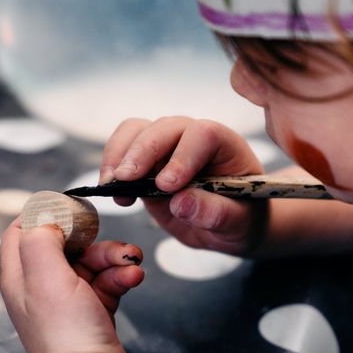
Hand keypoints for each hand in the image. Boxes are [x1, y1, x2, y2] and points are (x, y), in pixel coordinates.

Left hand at [0, 221, 143, 352]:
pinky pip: (107, 280)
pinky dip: (121, 275)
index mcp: (18, 276)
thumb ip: (39, 236)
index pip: (20, 230)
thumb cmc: (66, 335)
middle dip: (92, 238)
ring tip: (132, 262)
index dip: (45, 215)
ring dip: (114, 257)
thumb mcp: (45, 275)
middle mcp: (38, 287)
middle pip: (63, 243)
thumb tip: (45, 214)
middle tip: (107, 238)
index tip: (71, 212)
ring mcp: (65, 300)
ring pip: (91, 260)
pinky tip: (133, 278)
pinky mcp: (91, 311)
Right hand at [100, 117, 267, 254]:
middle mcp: (194, 138)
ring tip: (111, 185)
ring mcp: (168, 147)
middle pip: (164, 127)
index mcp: (226, 146)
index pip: (203, 135)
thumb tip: (181, 202)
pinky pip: (123, 149)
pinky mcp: (147, 162)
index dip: (183, 155)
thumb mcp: (239, 223)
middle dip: (141, 152)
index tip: (167, 185)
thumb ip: (216, 213)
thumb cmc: (242, 219)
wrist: (229, 225)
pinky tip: (111, 190)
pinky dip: (112, 165)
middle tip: (124, 180)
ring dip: (119, 154)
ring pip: (137, 130)